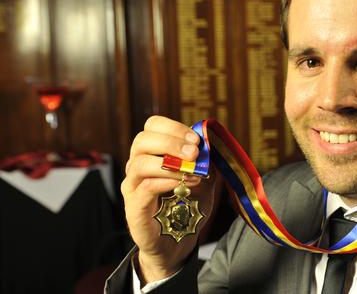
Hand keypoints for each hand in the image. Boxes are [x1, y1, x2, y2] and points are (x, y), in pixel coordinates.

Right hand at [122, 115, 215, 283]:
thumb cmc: (189, 206)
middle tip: (194, 152)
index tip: (196, 139)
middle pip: (142, 140)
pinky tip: (185, 184)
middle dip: (171, 142)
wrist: (178, 240)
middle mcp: (137, 165)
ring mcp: (133, 186)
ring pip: (141, 163)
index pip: (152, 126)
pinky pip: (146, 187)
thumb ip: (206, 161)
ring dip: (171, 164)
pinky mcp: (133, 207)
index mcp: (152, 153)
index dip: (173, 128)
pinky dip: (167, 182)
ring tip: (194, 172)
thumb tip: (212, 142)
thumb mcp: (204, 178)